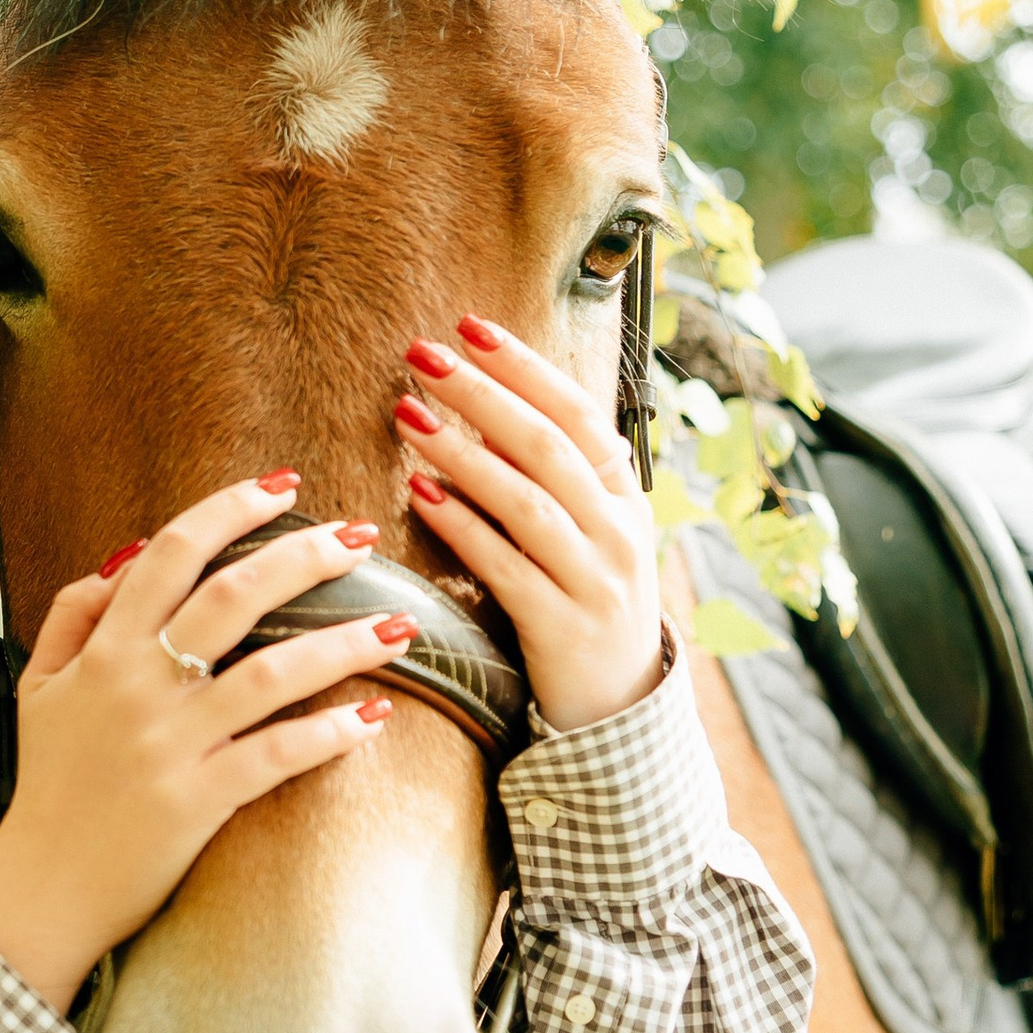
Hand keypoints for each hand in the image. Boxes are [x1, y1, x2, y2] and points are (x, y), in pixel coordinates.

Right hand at [0, 473, 413, 1013]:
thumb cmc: (47, 785)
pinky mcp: (199, 800)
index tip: (281, 489)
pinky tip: (374, 717)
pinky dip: (330, 735)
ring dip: (343, 643)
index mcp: (103, 650)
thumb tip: (126, 558)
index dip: (229, 511)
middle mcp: (139, 685)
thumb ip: (72, 614)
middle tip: (359, 536)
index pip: (169, 554)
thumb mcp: (36, 685)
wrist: (40, 887)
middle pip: (233, 597)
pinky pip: (277, 756)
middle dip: (304, 557)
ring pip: (271, 674)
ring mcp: (172, 743)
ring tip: (399, 627)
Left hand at [393, 317, 662, 733]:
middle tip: (421, 354)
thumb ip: (553, 474)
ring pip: (525, 500)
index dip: (524, 366)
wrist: (620, 706)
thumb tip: (491, 400)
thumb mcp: (590, 530)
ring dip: (461, 452)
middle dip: (481, 393)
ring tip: (407, 413)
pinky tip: (421, 493)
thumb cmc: (587, 599)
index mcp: (624, 496)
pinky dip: (463, 527)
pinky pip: (506, 567)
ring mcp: (594, 579)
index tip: (470, 326)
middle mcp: (617, 530)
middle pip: (545, 446)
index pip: (576, 413)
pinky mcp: (561, 627)